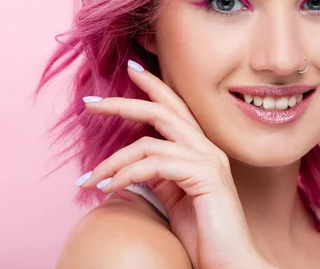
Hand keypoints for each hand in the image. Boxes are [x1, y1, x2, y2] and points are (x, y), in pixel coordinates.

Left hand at [76, 60, 271, 268]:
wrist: (230, 265)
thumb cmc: (203, 235)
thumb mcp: (172, 199)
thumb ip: (158, 175)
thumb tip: (131, 164)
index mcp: (200, 150)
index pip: (174, 108)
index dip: (153, 86)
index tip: (129, 70)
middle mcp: (207, 148)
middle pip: (162, 111)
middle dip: (124, 102)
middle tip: (91, 103)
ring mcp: (209, 160)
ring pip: (148, 143)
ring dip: (112, 161)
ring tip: (89, 181)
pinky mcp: (206, 176)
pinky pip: (154, 165)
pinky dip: (126, 175)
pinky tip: (109, 189)